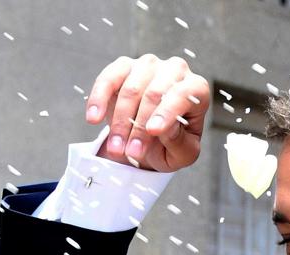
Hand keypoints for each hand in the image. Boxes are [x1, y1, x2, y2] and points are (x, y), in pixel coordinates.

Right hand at [86, 54, 209, 171]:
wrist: (151, 141)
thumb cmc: (173, 144)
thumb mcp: (183, 153)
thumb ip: (179, 142)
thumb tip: (162, 129)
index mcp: (196, 89)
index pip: (184, 94)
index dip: (167, 112)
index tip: (153, 132)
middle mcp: (175, 70)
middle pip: (154, 94)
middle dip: (140, 127)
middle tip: (132, 153)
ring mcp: (148, 65)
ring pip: (130, 89)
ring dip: (120, 122)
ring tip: (116, 149)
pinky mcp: (123, 66)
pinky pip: (108, 79)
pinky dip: (98, 99)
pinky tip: (93, 118)